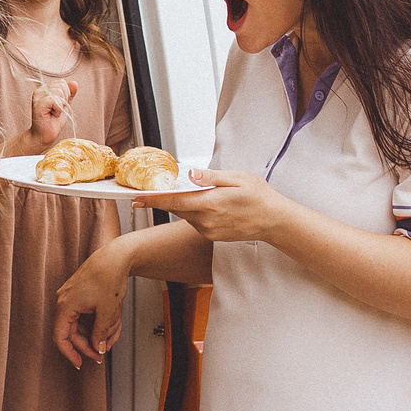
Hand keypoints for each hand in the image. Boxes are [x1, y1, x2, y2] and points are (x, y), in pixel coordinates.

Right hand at [0, 78, 78, 158]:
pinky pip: (56, 100)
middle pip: (62, 86)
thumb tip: (74, 82)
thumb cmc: (53, 122)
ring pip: (59, 92)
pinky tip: (52, 115)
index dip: (65, 95)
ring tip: (53, 113)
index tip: (58, 107)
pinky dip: (58, 109)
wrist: (44, 136)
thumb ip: (69, 93)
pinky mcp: (38, 103)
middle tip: (56, 111)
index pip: (62, 83)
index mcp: (45, 89)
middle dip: (64, 100)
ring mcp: (38, 96)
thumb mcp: (64, 105)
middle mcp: (40, 90)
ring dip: (61, 106)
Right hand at [53, 240, 132, 368]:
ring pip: (82, 324)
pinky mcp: (80, 294)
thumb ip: (100, 334)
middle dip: (90, 343)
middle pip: (73, 332)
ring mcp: (72, 297)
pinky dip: (99, 320)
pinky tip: (113, 320)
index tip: (80, 363)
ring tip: (115, 330)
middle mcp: (65, 301)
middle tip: (103, 353)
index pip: (61, 337)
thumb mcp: (106, 312)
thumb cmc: (109, 279)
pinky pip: (87, 314)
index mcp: (65, 306)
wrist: (116, 257)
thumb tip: (98, 349)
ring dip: (98, 331)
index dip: (70, 353)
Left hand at [137, 169, 294, 242]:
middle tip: (150, 190)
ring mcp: (209, 230)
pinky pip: (195, 222)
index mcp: (211, 203)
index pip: (174, 201)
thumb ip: (212, 177)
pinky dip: (194, 212)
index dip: (153, 200)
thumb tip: (191, 174)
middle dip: (163, 199)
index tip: (136, 198)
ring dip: (183, 204)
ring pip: (185, 215)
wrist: (274, 221)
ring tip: (191, 193)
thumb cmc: (259, 196)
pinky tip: (206, 204)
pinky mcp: (212, 236)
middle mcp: (207, 220)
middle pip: (176, 208)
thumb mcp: (238, 178)